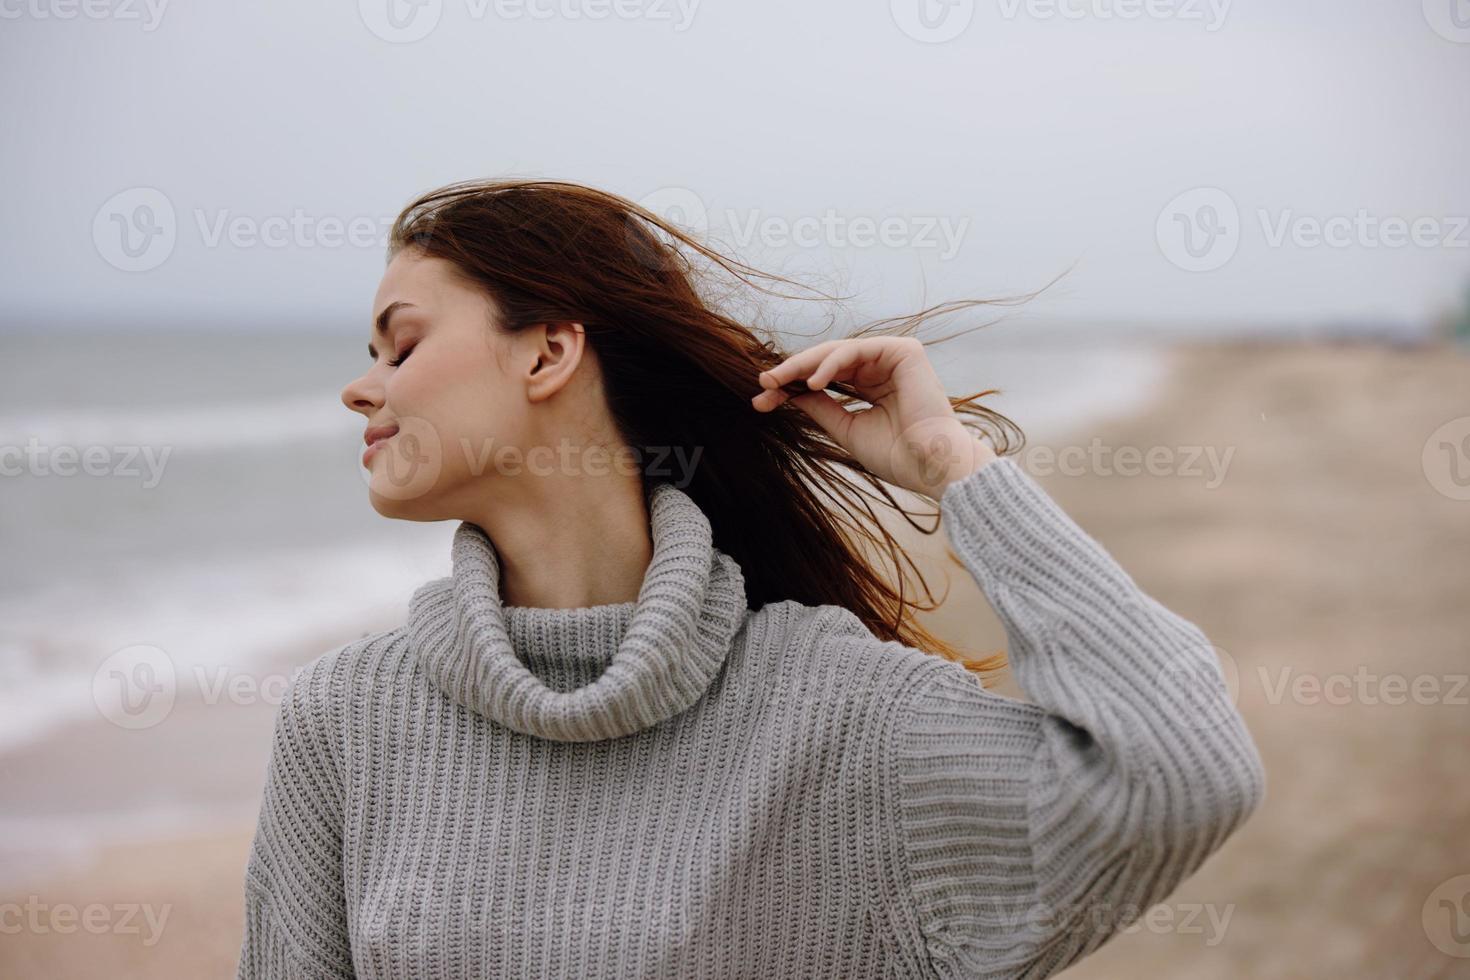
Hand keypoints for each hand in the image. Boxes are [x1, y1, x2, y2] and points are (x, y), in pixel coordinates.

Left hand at [751, 337, 998, 499]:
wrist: (929, 466)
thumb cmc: (896, 455)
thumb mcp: (846, 428)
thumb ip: (821, 407)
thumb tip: (788, 393)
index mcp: (872, 387)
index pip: (825, 378)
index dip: (792, 386)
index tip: (762, 399)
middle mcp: (882, 369)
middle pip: (827, 361)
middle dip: (792, 371)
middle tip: (763, 383)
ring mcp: (894, 358)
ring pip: (838, 351)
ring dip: (804, 364)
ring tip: (778, 381)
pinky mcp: (904, 351)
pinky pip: (857, 350)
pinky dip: (832, 363)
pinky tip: (813, 381)